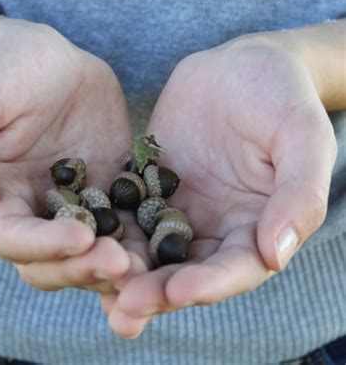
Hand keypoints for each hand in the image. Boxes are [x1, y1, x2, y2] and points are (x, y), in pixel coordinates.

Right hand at [0, 23, 139, 292]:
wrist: (50, 60)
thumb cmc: (3, 70)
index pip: (11, 239)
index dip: (44, 246)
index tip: (81, 238)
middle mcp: (32, 215)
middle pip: (54, 261)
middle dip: (85, 267)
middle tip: (123, 265)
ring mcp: (75, 208)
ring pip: (93, 252)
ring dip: (118, 266)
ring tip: (148, 265)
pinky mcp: (110, 197)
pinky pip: (128, 224)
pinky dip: (145, 240)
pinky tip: (171, 242)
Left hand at [104, 35, 336, 336]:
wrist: (237, 66)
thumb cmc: (281, 96)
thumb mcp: (302, 136)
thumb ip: (298, 194)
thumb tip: (275, 255)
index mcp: (255, 226)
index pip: (233, 268)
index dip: (208, 284)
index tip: (177, 291)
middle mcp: (213, 228)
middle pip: (184, 271)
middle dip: (155, 292)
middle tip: (123, 310)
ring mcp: (176, 209)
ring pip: (147, 250)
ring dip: (122, 272)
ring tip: (93, 288)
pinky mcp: (146, 188)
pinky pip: (123, 213)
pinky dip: (102, 231)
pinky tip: (76, 243)